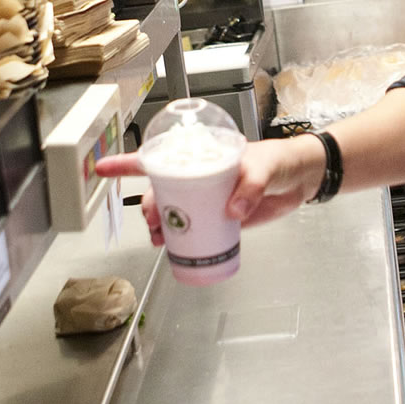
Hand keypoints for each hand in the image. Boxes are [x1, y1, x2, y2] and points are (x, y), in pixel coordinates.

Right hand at [94, 135, 325, 245]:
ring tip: (159, 238)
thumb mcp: (264, 166)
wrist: (302, 180)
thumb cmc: (280, 160)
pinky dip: (179, 240)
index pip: (159, 156)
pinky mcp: (219, 218)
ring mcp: (207, 198)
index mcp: (202, 155)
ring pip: (172, 211)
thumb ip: (250, 186)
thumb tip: (232, 211)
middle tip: (155, 221)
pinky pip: (192, 229)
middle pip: (161, 189)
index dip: (128, 163)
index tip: (102, 169)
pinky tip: (173, 249)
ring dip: (160, 225)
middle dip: (149, 204)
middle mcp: (198, 175)